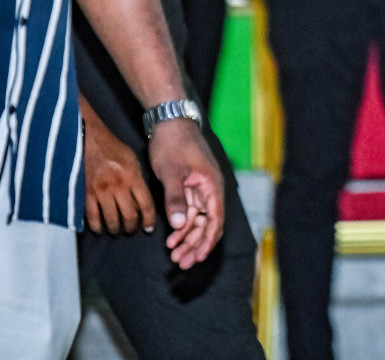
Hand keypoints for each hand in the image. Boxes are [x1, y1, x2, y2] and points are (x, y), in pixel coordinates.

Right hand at [83, 117, 155, 234]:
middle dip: (132, 227)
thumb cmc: (112, 148)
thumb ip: (137, 180)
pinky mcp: (85, 194)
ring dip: (115, 228)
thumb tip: (142, 200)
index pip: (146, 205)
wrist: (88, 140)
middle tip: (131, 230)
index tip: (149, 228)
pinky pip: (92, 217)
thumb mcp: (132, 160)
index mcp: (133, 177)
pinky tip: (100, 228)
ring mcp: (101, 191)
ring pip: (111, 219)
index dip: (149, 220)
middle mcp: (118, 186)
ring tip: (116, 229)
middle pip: (129, 216)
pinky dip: (97, 226)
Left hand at [146, 118, 224, 268]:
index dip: (207, 242)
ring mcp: (200, 190)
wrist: (169, 121)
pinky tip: (170, 238)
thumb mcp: (172, 172)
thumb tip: (178, 225)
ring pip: (198, 222)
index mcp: (212, 186)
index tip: (196, 258)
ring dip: (187, 239)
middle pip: (208, 225)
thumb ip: (176, 199)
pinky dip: (181, 227)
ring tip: (174, 255)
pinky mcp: (190, 188)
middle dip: (195, 245)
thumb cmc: (173, 143)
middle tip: (180, 263)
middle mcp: (210, 190)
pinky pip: (189, 213)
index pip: (215, 220)